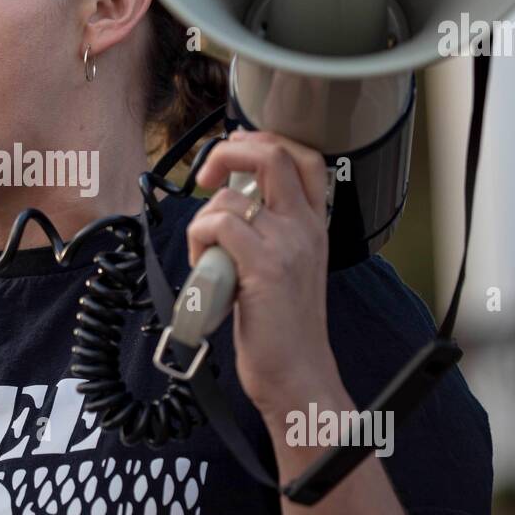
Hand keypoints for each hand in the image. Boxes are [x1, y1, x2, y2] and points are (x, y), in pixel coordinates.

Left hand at [186, 130, 339, 415]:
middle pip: (272, 154)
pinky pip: (219, 224)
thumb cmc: (283, 328)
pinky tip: (206, 268)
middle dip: (228, 152)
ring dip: (203, 220)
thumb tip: (228, 199)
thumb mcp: (288, 267)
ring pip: (230, 197)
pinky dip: (199, 239)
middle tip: (206, 176)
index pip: (305, 156)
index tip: (235, 151)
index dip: (265, 140)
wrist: (298, 374)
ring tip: (207, 255)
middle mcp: (306, 228)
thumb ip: (269, 230)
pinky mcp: (265, 267)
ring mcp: (288, 245)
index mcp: (315, 225)